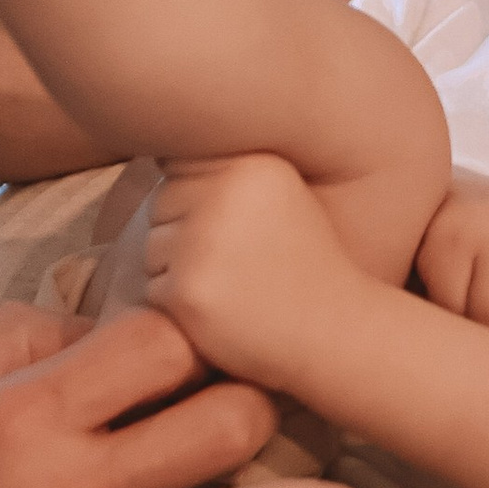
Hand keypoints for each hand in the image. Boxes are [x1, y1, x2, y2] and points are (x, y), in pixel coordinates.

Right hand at [0, 300, 272, 487]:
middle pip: (234, 423)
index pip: (166, 340)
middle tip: (224, 405)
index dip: (189, 330)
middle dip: (246, 401)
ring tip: (204, 484)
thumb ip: (16, 337)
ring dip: (231, 487)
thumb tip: (100, 317)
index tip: (178, 343)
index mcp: (23, 413)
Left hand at [144, 153, 359, 392]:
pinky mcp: (188, 288)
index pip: (182, 167)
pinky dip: (179, 306)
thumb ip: (229, 172)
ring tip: (234, 285)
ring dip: (179, 271)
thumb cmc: (303, 266)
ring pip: (154, 247)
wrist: (334, 334)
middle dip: (186, 235)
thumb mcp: (280, 195)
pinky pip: (154, 288)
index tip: (240, 229)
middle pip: (163, 204)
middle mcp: (226, 193)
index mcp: (251, 163)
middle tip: (238, 263)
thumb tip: (160, 153)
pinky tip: (225, 311)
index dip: (203, 203)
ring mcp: (204, 241)